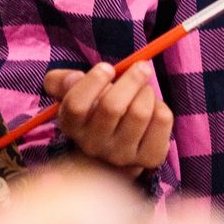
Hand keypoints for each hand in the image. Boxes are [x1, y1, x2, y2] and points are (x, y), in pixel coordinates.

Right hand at [42, 62, 172, 171]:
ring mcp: (122, 155)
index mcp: (72, 126)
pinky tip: (153, 108)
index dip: (93, 81)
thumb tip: (73, 77)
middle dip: (131, 79)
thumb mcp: (75, 94)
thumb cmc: (96, 111)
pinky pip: (161, 120)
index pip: (76, 106)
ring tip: (144, 91)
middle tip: (141, 66)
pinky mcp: (149, 158)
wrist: (118, 149)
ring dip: (146, 92)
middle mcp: (94, 145)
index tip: (108, 68)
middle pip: (111, 107)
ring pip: (140, 112)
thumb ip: (63, 81)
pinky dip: (161, 105)